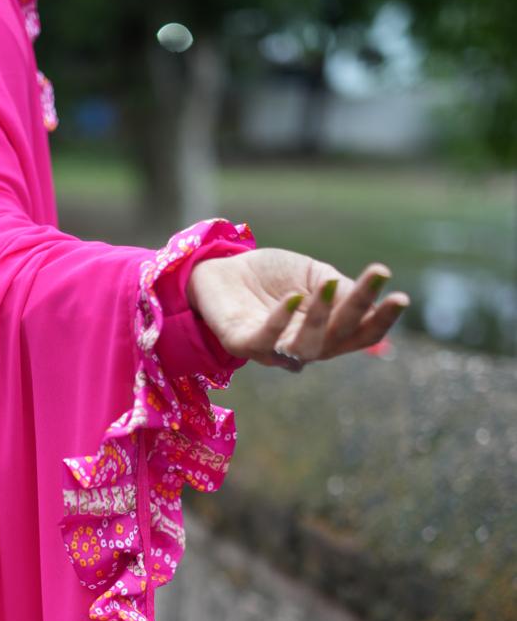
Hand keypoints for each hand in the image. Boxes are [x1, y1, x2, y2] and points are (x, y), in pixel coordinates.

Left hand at [186, 247, 410, 370]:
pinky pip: (264, 339)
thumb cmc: (270, 277)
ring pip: (305, 346)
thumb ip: (338, 288)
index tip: (400, 296)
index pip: (359, 334)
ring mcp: (271, 350)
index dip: (380, 321)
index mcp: (324, 332)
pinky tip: (293, 297)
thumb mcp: (312, 276)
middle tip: (376, 280)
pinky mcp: (242, 344)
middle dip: (358, 311)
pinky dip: (280, 320)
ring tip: (329, 287)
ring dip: (321, 317)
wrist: (220, 269)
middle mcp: (302, 348)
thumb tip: (369, 295)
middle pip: (337, 339)